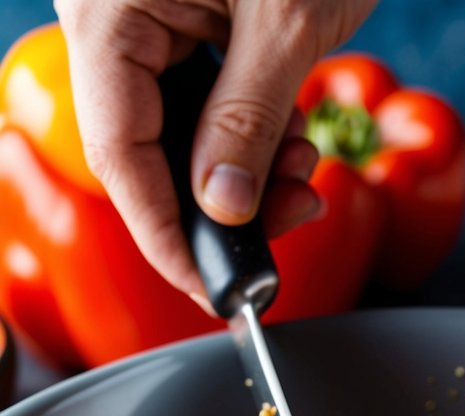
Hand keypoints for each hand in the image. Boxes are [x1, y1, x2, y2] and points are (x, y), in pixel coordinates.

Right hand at [54, 0, 377, 305]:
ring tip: (304, 176)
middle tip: (290, 221)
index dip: (168, 235)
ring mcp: (144, 17)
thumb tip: (225, 208)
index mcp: (109, 8)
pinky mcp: (181, 21)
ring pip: (178, 135)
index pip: (122, 155)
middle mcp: (113, 17)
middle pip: (147, 151)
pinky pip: (200, 103)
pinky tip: (293, 143)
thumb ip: (248, 119)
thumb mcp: (283, 17)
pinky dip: (250, 135)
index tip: (214, 289)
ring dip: (245, 174)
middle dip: (223, 205)